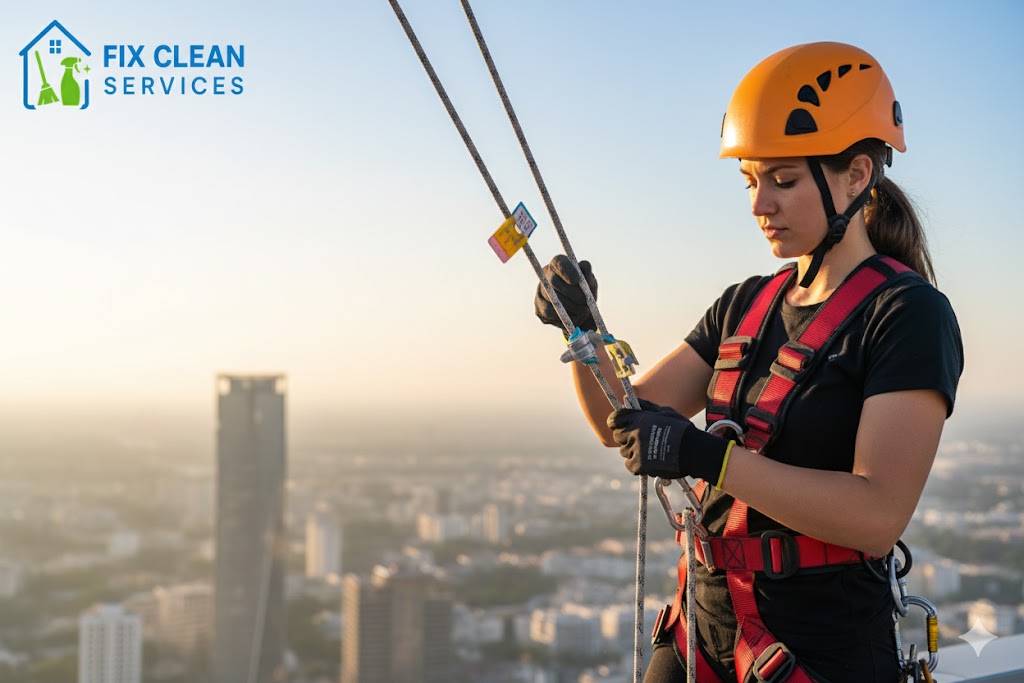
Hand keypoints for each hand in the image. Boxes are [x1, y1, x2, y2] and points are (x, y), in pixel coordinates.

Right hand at [534, 255, 597, 331]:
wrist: (578, 309)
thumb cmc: (584, 290)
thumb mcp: (589, 280)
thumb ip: (587, 273)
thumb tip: (584, 266)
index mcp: (558, 264)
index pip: (559, 262)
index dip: (566, 270)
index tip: (576, 280)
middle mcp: (546, 275)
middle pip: (553, 281)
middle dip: (572, 293)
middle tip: (585, 301)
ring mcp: (540, 292)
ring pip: (552, 299)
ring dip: (572, 307)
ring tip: (583, 310)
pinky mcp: (539, 308)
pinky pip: (550, 312)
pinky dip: (564, 316)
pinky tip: (574, 316)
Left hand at [608, 400, 731, 481]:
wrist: (694, 451)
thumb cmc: (681, 429)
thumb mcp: (665, 411)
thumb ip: (646, 407)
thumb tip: (629, 401)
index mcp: (639, 419)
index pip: (615, 419)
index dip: (615, 421)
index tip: (617, 424)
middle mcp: (634, 434)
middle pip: (618, 436)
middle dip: (625, 436)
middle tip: (638, 438)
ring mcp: (636, 450)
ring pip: (624, 451)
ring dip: (633, 450)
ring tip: (648, 450)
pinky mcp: (639, 466)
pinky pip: (630, 464)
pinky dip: (636, 464)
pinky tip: (648, 460)